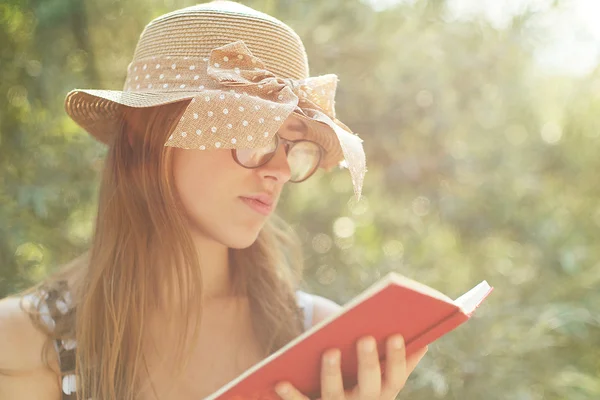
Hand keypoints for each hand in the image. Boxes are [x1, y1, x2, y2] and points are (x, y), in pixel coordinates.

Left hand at [274, 335, 427, 399]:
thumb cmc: (365, 386)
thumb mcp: (384, 380)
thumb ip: (401, 362)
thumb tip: (424, 341)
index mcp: (384, 394)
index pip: (396, 378)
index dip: (398, 358)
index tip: (396, 334)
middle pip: (369, 388)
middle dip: (368, 363)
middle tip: (365, 338)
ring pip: (335, 395)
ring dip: (332, 374)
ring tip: (329, 351)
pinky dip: (290, 394)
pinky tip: (280, 381)